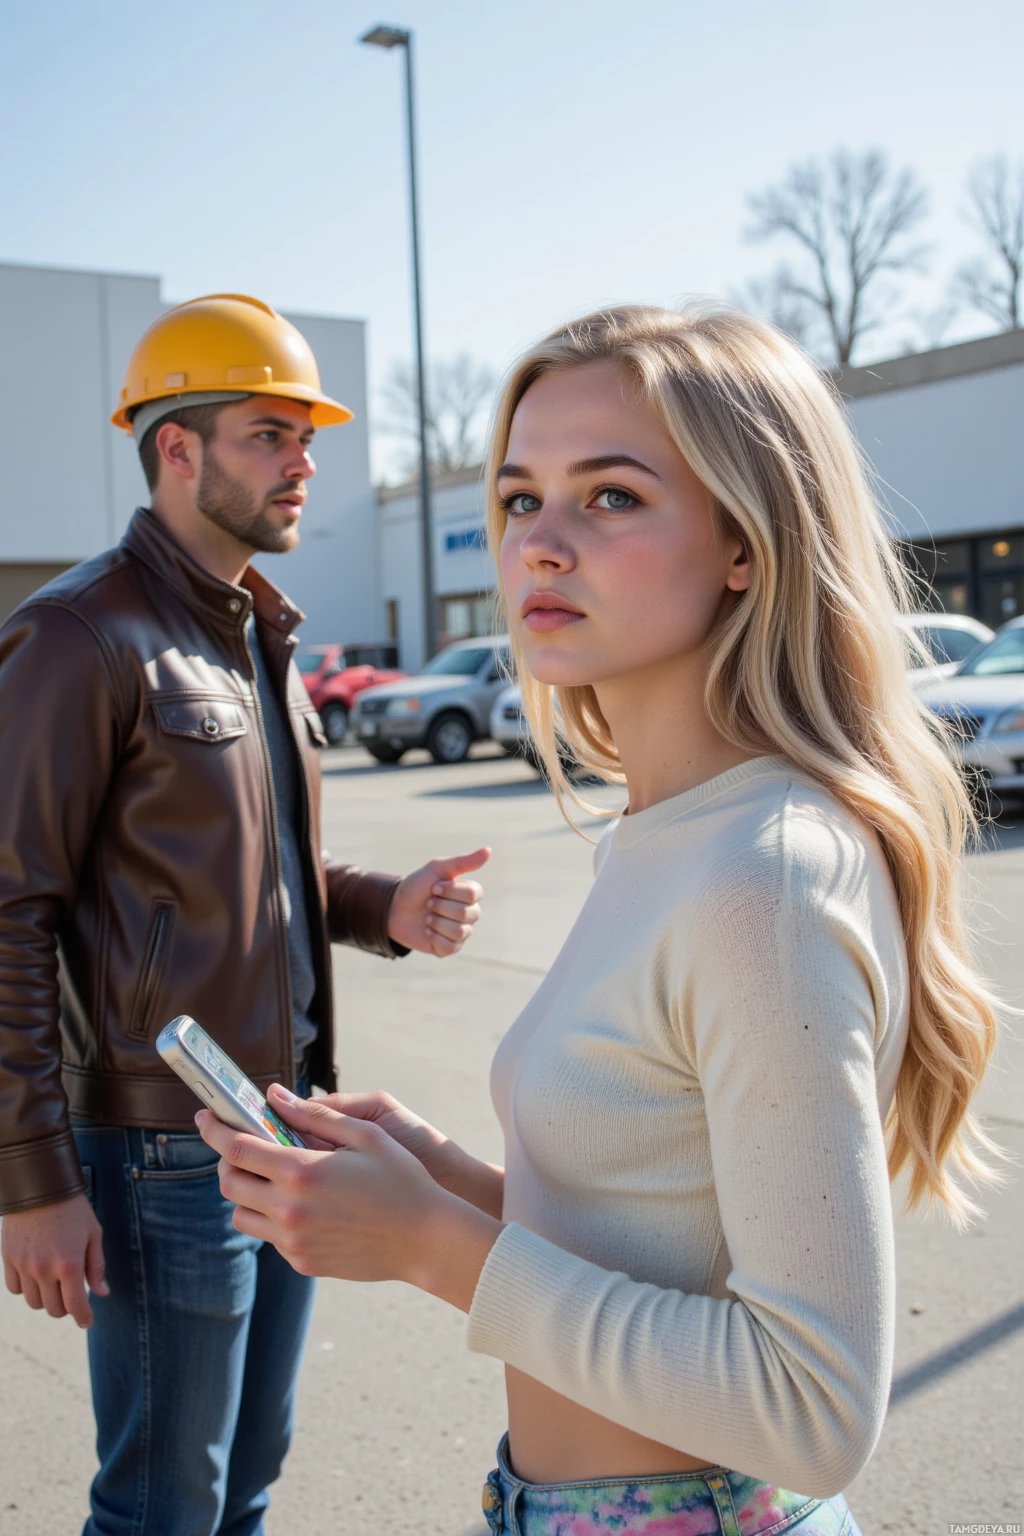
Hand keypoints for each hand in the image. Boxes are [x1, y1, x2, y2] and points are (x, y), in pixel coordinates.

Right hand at [2, 1193, 107, 1328]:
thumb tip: (101, 1294)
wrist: (40, 1185)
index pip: (75, 1305)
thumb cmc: (73, 1208)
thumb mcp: (93, 1233)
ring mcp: (23, 1265)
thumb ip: (97, 1266)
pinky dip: (26, 1289)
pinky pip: (15, 1289)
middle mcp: (44, 1269)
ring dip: (46, 1300)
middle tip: (73, 1297)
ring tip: (55, 1285)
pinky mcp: (8, 1259)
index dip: (83, 1317)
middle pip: (54, 1308)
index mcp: (70, 1264)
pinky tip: (36, 1278)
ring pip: (34, 1302)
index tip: (87, 1322)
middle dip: (67, 1308)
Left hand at [196, 1098, 502, 1308]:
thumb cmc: (401, 1179)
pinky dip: (272, 1216)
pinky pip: (269, 1236)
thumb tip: (275, 1097)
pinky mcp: (302, 1262)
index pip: (237, 1148)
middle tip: (243, 1145)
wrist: (426, 1240)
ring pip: (242, 1214)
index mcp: (302, 1172)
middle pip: (229, 1183)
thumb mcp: (365, 1135)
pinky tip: (300, 1203)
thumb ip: (315, 1115)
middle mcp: (289, 1210)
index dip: (215, 1129)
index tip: (205, 1116)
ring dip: (245, 1191)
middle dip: (227, 1159)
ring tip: (271, 1176)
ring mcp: (293, 1241)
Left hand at [387, 847, 489, 956]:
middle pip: (466, 914)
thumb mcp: (437, 869)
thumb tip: (488, 850)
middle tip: (428, 903)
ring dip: (436, 922)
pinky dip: (433, 938)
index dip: (450, 891)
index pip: (473, 894)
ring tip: (427, 918)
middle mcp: (470, 914)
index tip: (434, 887)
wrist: (393, 908)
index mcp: (470, 894)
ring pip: (459, 932)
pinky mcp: (449, 948)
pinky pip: (449, 947)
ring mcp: (461, 932)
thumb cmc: (417, 886)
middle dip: (440, 907)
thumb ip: (464, 862)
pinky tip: (427, 931)